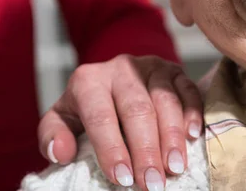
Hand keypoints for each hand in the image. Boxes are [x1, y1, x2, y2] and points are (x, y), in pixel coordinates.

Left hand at [38, 54, 202, 190]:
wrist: (110, 79)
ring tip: (175, 167)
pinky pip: (187, 89)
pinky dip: (193, 113)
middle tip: (152, 183)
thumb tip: (60, 153)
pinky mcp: (174, 70)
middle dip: (145, 150)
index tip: (122, 178)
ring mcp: (150, 66)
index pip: (100, 116)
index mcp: (88, 80)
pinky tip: (194, 137)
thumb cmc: (86, 108)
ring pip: (164, 99)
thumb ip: (51, 135)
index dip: (111, 148)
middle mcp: (120, 68)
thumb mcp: (61, 118)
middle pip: (136, 109)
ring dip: (171, 136)